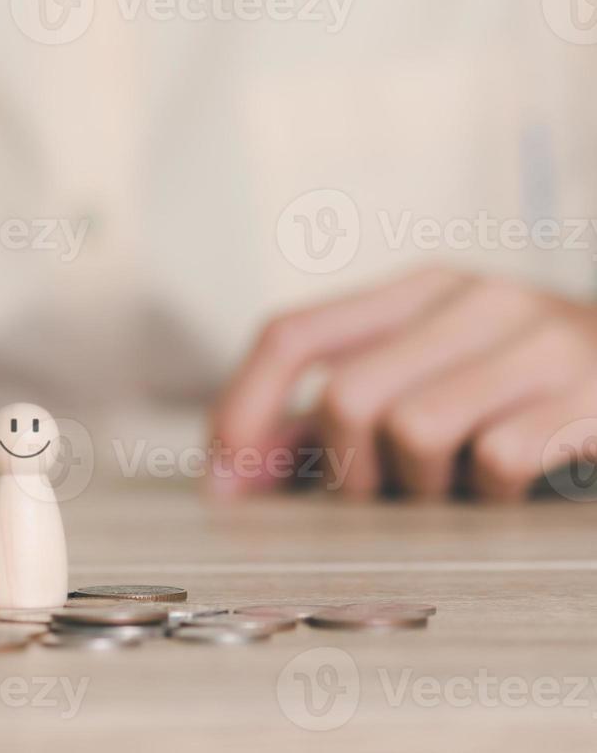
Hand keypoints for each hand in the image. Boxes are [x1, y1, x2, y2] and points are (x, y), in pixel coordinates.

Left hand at [211, 267, 596, 500]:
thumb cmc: (533, 393)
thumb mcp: (433, 379)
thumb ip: (337, 416)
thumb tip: (236, 472)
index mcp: (420, 289)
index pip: (290, 334)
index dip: (241, 412)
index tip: (225, 484)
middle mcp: (474, 300)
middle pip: (343, 394)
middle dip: (344, 470)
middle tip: (378, 497)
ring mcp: (539, 340)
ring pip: (412, 428)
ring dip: (420, 487)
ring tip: (454, 488)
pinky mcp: (592, 393)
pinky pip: (497, 461)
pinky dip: (490, 497)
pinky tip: (508, 490)